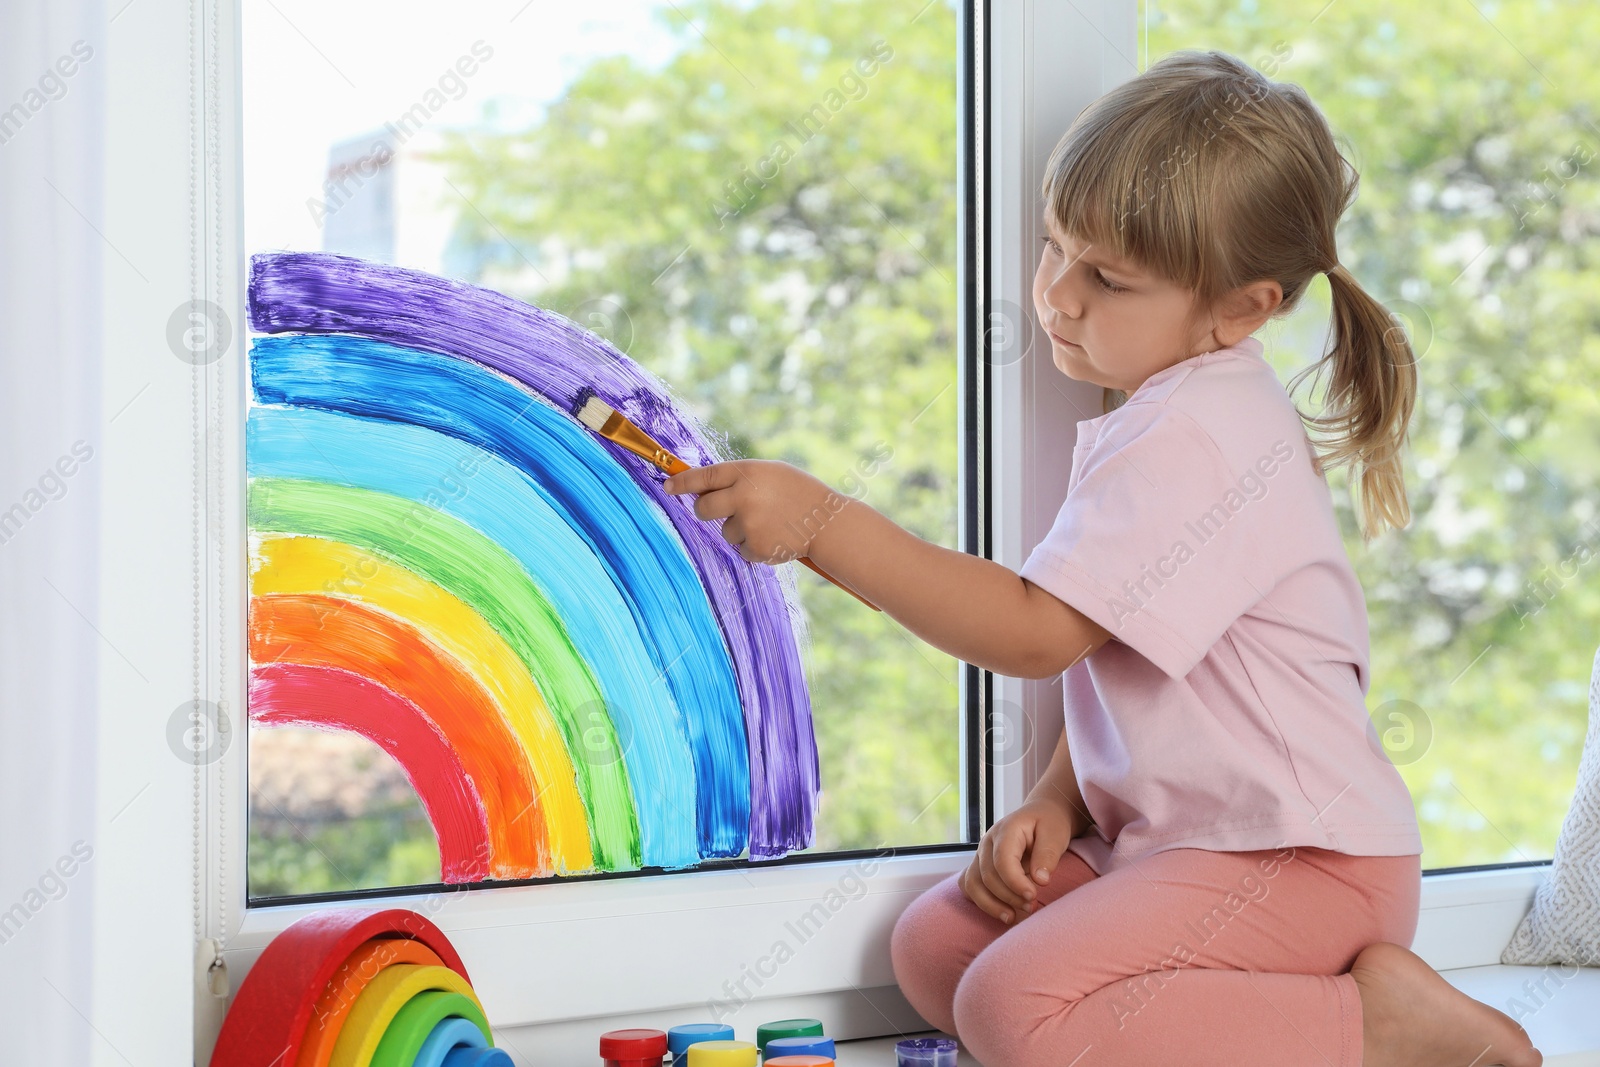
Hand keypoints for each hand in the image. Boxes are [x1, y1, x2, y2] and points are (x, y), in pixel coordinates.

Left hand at [663, 459, 847, 563]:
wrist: (828, 522)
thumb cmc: (798, 492)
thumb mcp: (770, 473)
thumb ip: (739, 478)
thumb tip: (702, 488)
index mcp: (747, 473)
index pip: (704, 476)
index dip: (682, 482)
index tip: (667, 486)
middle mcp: (744, 497)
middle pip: (703, 508)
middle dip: (706, 510)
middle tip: (719, 510)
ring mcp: (749, 525)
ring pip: (725, 531)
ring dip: (739, 529)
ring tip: (769, 523)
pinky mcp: (755, 548)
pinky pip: (741, 549)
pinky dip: (753, 546)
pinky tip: (775, 536)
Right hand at [958, 796, 1078, 925]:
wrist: (1041, 815)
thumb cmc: (1049, 824)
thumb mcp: (1055, 834)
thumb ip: (1047, 855)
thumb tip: (1040, 881)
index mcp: (1005, 830)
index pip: (1002, 861)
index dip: (1015, 883)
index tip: (1033, 896)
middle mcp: (987, 842)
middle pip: (988, 876)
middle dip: (1009, 896)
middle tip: (1032, 906)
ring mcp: (981, 854)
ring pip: (973, 884)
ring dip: (991, 904)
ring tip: (1013, 917)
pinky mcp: (980, 866)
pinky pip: (970, 887)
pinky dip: (982, 901)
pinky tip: (1000, 910)